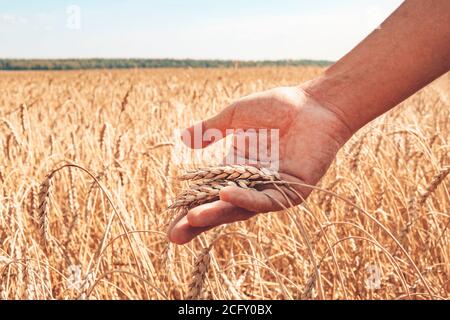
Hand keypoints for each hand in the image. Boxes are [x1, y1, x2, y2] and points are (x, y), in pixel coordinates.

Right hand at [168, 86, 352, 243]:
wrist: (314, 104)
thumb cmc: (277, 108)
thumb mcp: (234, 117)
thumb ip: (210, 130)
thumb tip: (182, 138)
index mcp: (236, 171)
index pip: (209, 195)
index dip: (190, 208)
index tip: (169, 221)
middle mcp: (251, 185)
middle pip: (221, 209)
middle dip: (197, 223)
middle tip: (173, 237)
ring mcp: (271, 191)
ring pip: (241, 208)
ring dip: (217, 214)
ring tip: (192, 218)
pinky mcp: (291, 192)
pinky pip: (267, 199)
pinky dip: (246, 198)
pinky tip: (226, 194)